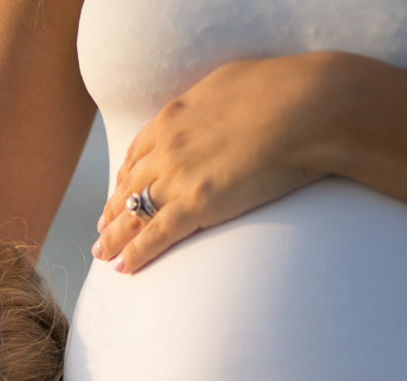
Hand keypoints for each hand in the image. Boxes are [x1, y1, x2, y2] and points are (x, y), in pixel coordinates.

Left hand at [92, 54, 344, 273]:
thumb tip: (215, 115)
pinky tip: (122, 269)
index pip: (138, 152)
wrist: (304, 106)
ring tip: (103, 254)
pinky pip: (154, 235)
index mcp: (174, 115)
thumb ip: (211, 107)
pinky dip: (135, 254)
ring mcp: (178, 177)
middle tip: (102, 229)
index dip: (125, 176)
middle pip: (129, 184)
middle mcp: (166, 146)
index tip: (118, 191)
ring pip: (133, 213)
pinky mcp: (195, 205)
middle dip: (112, 209)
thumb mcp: (232, 86)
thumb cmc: (282, 92)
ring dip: (114, 237)